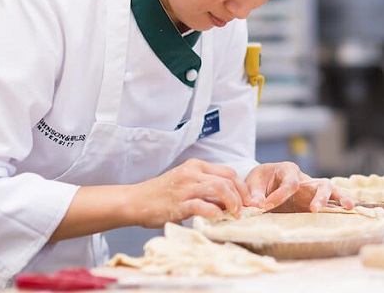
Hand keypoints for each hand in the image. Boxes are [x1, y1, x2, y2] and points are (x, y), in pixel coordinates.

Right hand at [128, 158, 250, 227]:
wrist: (135, 201)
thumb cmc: (162, 195)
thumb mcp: (186, 184)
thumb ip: (206, 189)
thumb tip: (230, 202)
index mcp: (196, 166)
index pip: (228, 172)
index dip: (242, 187)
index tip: (247, 201)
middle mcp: (192, 173)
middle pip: (228, 179)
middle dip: (241, 196)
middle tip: (245, 210)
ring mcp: (185, 187)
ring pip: (219, 188)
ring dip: (232, 202)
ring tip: (236, 214)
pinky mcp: (179, 203)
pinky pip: (202, 205)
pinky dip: (214, 211)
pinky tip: (217, 218)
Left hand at [244, 162, 354, 212]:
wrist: (262, 184)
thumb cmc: (259, 181)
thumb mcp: (252, 183)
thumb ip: (254, 194)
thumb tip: (256, 206)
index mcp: (288, 170)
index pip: (290, 183)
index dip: (279, 196)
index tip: (265, 207)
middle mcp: (304, 179)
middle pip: (319, 183)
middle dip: (319, 196)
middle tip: (314, 209)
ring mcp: (311, 191)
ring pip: (330, 190)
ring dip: (339, 198)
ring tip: (348, 206)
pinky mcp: (313, 202)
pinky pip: (330, 202)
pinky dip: (339, 206)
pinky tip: (350, 211)